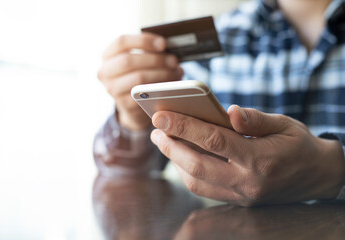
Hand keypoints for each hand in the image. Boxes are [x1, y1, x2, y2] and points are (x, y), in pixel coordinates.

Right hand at [97, 33, 182, 129]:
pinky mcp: (124, 105)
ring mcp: (113, 90)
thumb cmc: (139, 74)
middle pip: (128, 61)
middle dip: (155, 60)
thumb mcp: (139, 60)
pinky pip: (144, 95)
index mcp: (108, 56)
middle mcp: (105, 72)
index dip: (144, 41)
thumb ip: (148, 51)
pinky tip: (172, 86)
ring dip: (161, 74)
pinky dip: (160, 89)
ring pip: (138, 79)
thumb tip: (167, 48)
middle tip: (174, 60)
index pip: (121, 42)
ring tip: (176, 72)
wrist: (132, 104)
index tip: (163, 44)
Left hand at [150, 105, 344, 205]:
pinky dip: (187, 172)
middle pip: (197, 165)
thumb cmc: (299, 146)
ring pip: (196, 181)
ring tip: (163, 140)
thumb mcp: (285, 125)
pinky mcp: (237, 199)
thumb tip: (230, 111)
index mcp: (260, 159)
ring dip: (174, 160)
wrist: (317, 176)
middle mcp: (247, 182)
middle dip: (171, 146)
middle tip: (155, 129)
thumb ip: (256, 119)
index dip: (184, 127)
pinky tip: (180, 156)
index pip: (213, 141)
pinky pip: (204, 189)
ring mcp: (241, 195)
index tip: (160, 115)